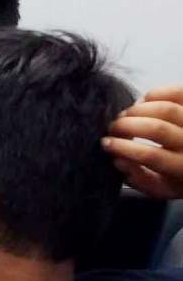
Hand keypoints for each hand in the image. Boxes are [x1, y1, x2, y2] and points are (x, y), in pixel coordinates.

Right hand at [103, 85, 182, 199]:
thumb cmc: (178, 177)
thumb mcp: (160, 188)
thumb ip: (138, 179)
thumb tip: (118, 159)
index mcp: (182, 168)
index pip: (150, 155)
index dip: (123, 147)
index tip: (106, 143)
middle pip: (157, 129)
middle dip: (127, 126)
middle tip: (113, 128)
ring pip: (166, 108)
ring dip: (138, 109)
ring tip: (126, 115)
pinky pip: (177, 92)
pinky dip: (155, 93)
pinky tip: (143, 102)